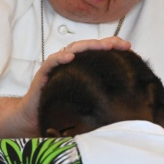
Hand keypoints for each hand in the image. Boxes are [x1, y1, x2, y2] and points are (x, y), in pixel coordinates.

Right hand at [0, 37, 130, 138]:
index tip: (129, 48)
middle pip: (87, 47)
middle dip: (105, 43)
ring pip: (72, 50)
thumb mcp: (85, 103)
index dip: (112, 48)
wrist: (34, 119)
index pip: (96, 53)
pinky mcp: (43, 74)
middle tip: (121, 44)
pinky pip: (51, 62)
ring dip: (87, 46)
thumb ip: (98, 97)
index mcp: (79, 68)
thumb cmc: (60, 111)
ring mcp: (56, 67)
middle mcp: (68, 64)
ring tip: (102, 46)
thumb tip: (126, 102)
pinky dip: (60, 58)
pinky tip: (70, 56)